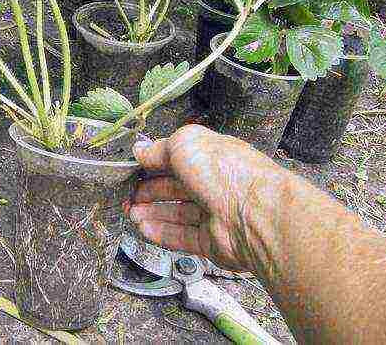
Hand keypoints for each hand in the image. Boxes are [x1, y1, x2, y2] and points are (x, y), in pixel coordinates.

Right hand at [127, 124, 290, 271]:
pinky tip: (143, 228)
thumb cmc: (229, 173)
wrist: (256, 216)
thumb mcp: (185, 145)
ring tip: (131, 213)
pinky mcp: (212, 241)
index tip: (134, 168)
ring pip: (177, 213)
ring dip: (151, 213)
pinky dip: (161, 233)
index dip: (155, 163)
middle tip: (129, 195)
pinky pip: (182, 237)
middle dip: (149, 191)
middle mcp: (215, 184)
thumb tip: (141, 150)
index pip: (179, 159)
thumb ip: (159, 148)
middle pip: (176, 188)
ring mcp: (214, 214)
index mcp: (213, 156)